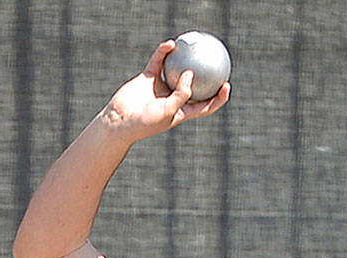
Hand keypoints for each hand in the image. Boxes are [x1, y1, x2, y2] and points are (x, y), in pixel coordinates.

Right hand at [99, 41, 229, 141]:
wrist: (120, 120)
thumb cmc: (145, 122)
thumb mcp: (169, 112)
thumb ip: (182, 94)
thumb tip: (191, 73)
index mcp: (182, 112)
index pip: (205, 106)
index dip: (218, 98)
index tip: (226, 86)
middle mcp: (173, 99)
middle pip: (194, 87)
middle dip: (206, 76)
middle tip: (215, 63)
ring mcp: (161, 87)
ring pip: (177, 71)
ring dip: (184, 60)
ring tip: (194, 48)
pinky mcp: (148, 77)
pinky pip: (159, 62)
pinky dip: (164, 53)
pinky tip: (171, 44)